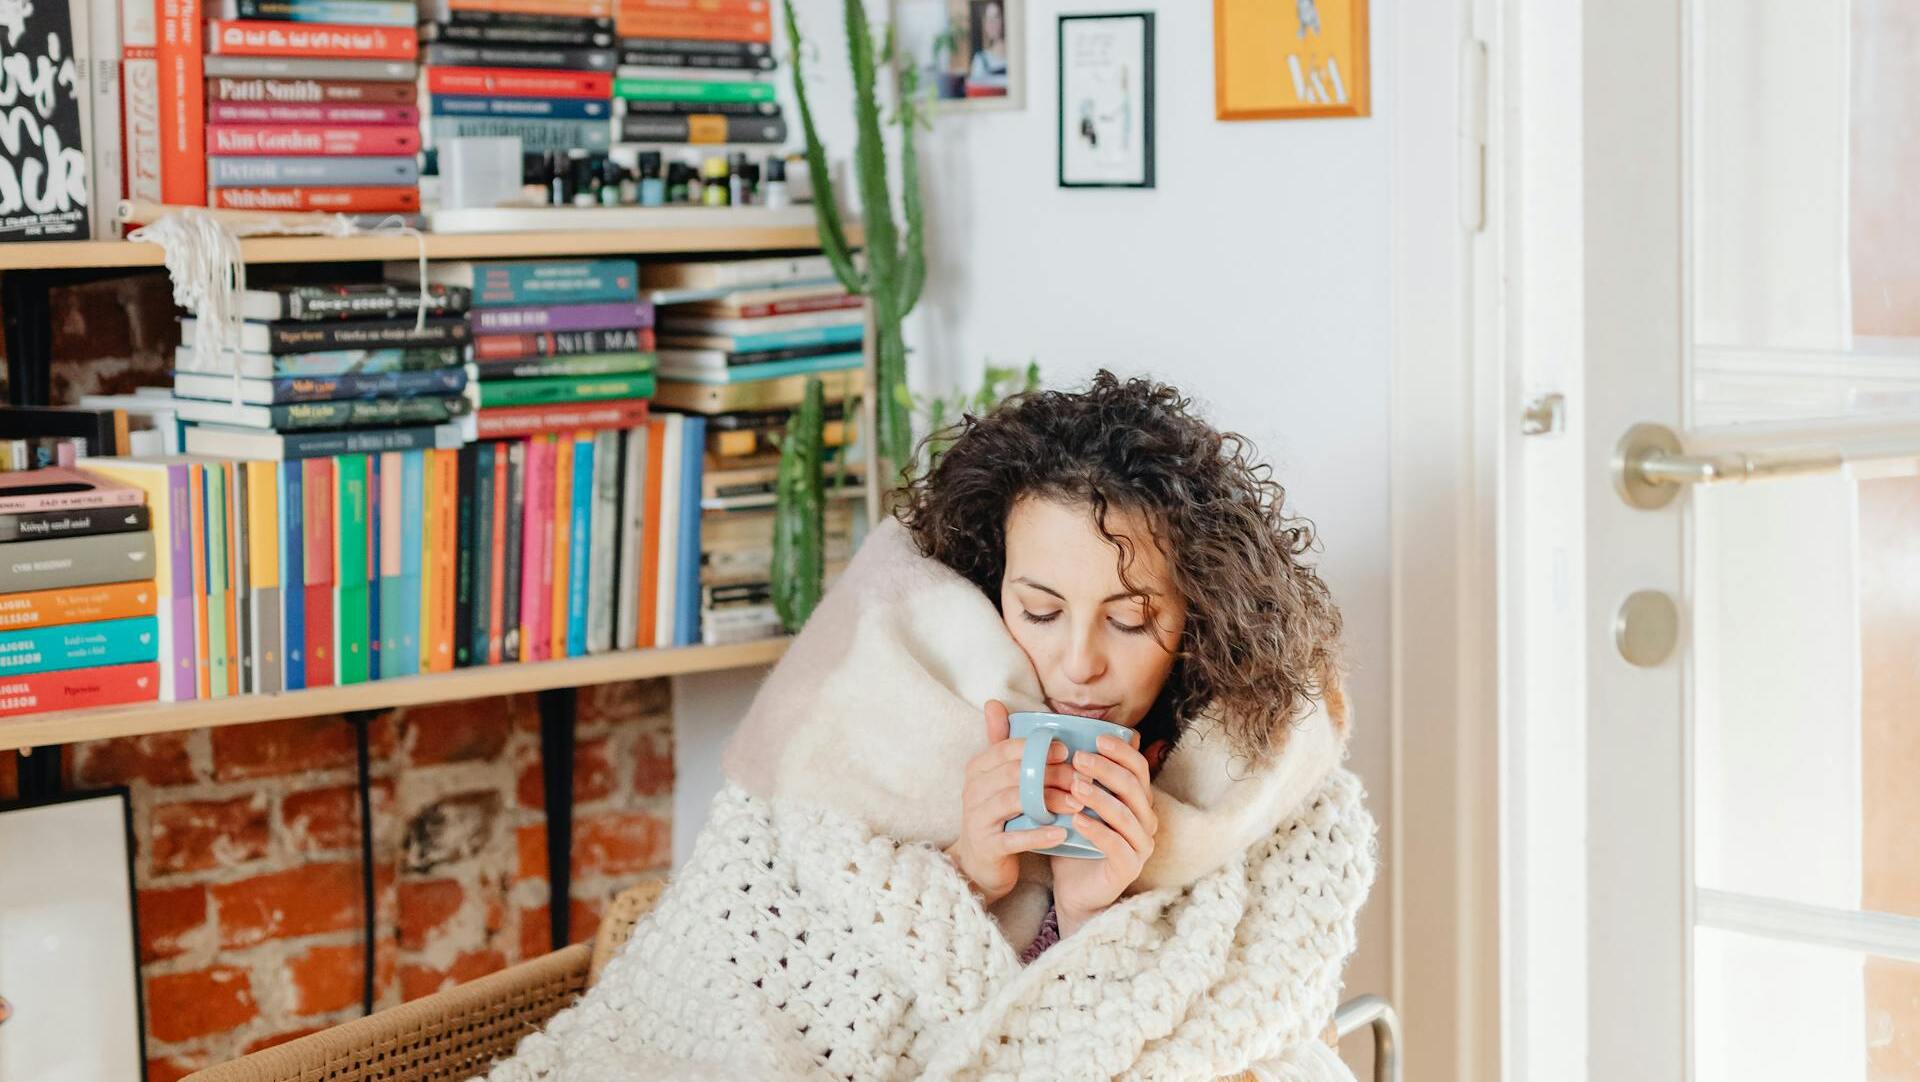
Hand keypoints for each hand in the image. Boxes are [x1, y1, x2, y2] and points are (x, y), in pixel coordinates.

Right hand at [945, 699, 1083, 906]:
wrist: (979, 864)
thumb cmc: (997, 815)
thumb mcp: (996, 778)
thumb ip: (999, 743)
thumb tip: (994, 702)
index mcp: (977, 769)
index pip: (1007, 748)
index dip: (1039, 747)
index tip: (1067, 750)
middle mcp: (972, 790)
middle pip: (1016, 773)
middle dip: (1052, 773)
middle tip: (1083, 778)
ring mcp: (977, 819)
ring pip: (1017, 801)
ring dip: (1052, 801)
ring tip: (1079, 804)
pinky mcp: (987, 846)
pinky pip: (1016, 837)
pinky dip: (1041, 834)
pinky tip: (1063, 833)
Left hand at [1049, 732, 1160, 935]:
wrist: (1072, 889)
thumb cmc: (1071, 839)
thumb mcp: (1066, 801)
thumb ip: (1059, 769)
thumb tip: (1037, 730)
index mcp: (1135, 797)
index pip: (1137, 766)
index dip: (1120, 750)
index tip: (1095, 739)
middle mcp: (1145, 818)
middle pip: (1133, 785)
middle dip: (1106, 769)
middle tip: (1078, 759)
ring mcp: (1140, 843)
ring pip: (1126, 813)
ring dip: (1100, 797)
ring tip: (1075, 787)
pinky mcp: (1130, 866)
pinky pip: (1118, 845)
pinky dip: (1098, 830)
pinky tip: (1076, 821)